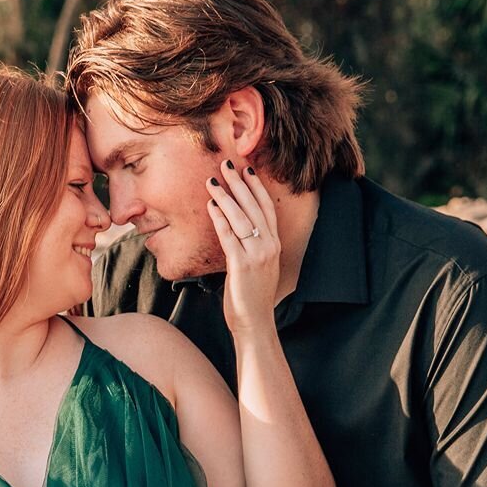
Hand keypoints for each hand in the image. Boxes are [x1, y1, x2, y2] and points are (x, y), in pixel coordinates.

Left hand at [206, 163, 281, 336]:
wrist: (255, 322)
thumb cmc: (251, 296)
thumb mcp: (257, 266)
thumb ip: (251, 246)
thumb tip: (236, 229)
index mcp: (274, 244)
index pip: (266, 208)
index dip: (256, 187)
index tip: (246, 170)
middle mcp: (269, 246)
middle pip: (254, 207)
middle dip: (239, 183)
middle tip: (227, 164)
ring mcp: (257, 255)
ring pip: (241, 218)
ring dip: (226, 196)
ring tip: (212, 181)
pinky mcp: (242, 265)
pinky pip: (229, 236)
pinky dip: (220, 219)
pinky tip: (211, 206)